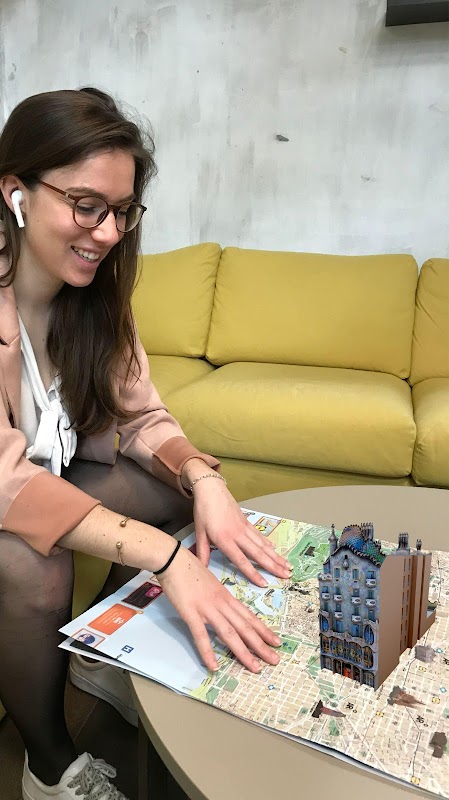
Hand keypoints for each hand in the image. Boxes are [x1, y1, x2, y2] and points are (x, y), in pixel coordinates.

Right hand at [158, 544, 281, 671]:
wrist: (173, 558)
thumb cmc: (189, 568)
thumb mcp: (210, 583)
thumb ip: (218, 597)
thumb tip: (223, 607)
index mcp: (226, 597)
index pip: (249, 617)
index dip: (263, 630)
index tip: (276, 641)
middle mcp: (221, 604)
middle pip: (245, 627)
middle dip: (261, 645)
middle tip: (275, 660)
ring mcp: (207, 608)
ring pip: (229, 633)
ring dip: (243, 652)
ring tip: (255, 667)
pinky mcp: (191, 613)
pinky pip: (201, 635)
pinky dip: (208, 652)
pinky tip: (214, 666)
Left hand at [192, 479, 292, 587]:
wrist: (211, 489)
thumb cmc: (203, 511)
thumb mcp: (200, 532)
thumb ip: (203, 552)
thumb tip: (201, 569)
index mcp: (225, 540)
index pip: (241, 560)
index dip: (253, 573)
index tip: (264, 584)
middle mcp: (238, 535)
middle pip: (258, 553)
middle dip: (273, 566)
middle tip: (287, 575)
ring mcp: (244, 528)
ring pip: (263, 545)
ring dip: (276, 556)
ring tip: (287, 565)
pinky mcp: (247, 522)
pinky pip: (259, 536)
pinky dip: (268, 544)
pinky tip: (275, 549)